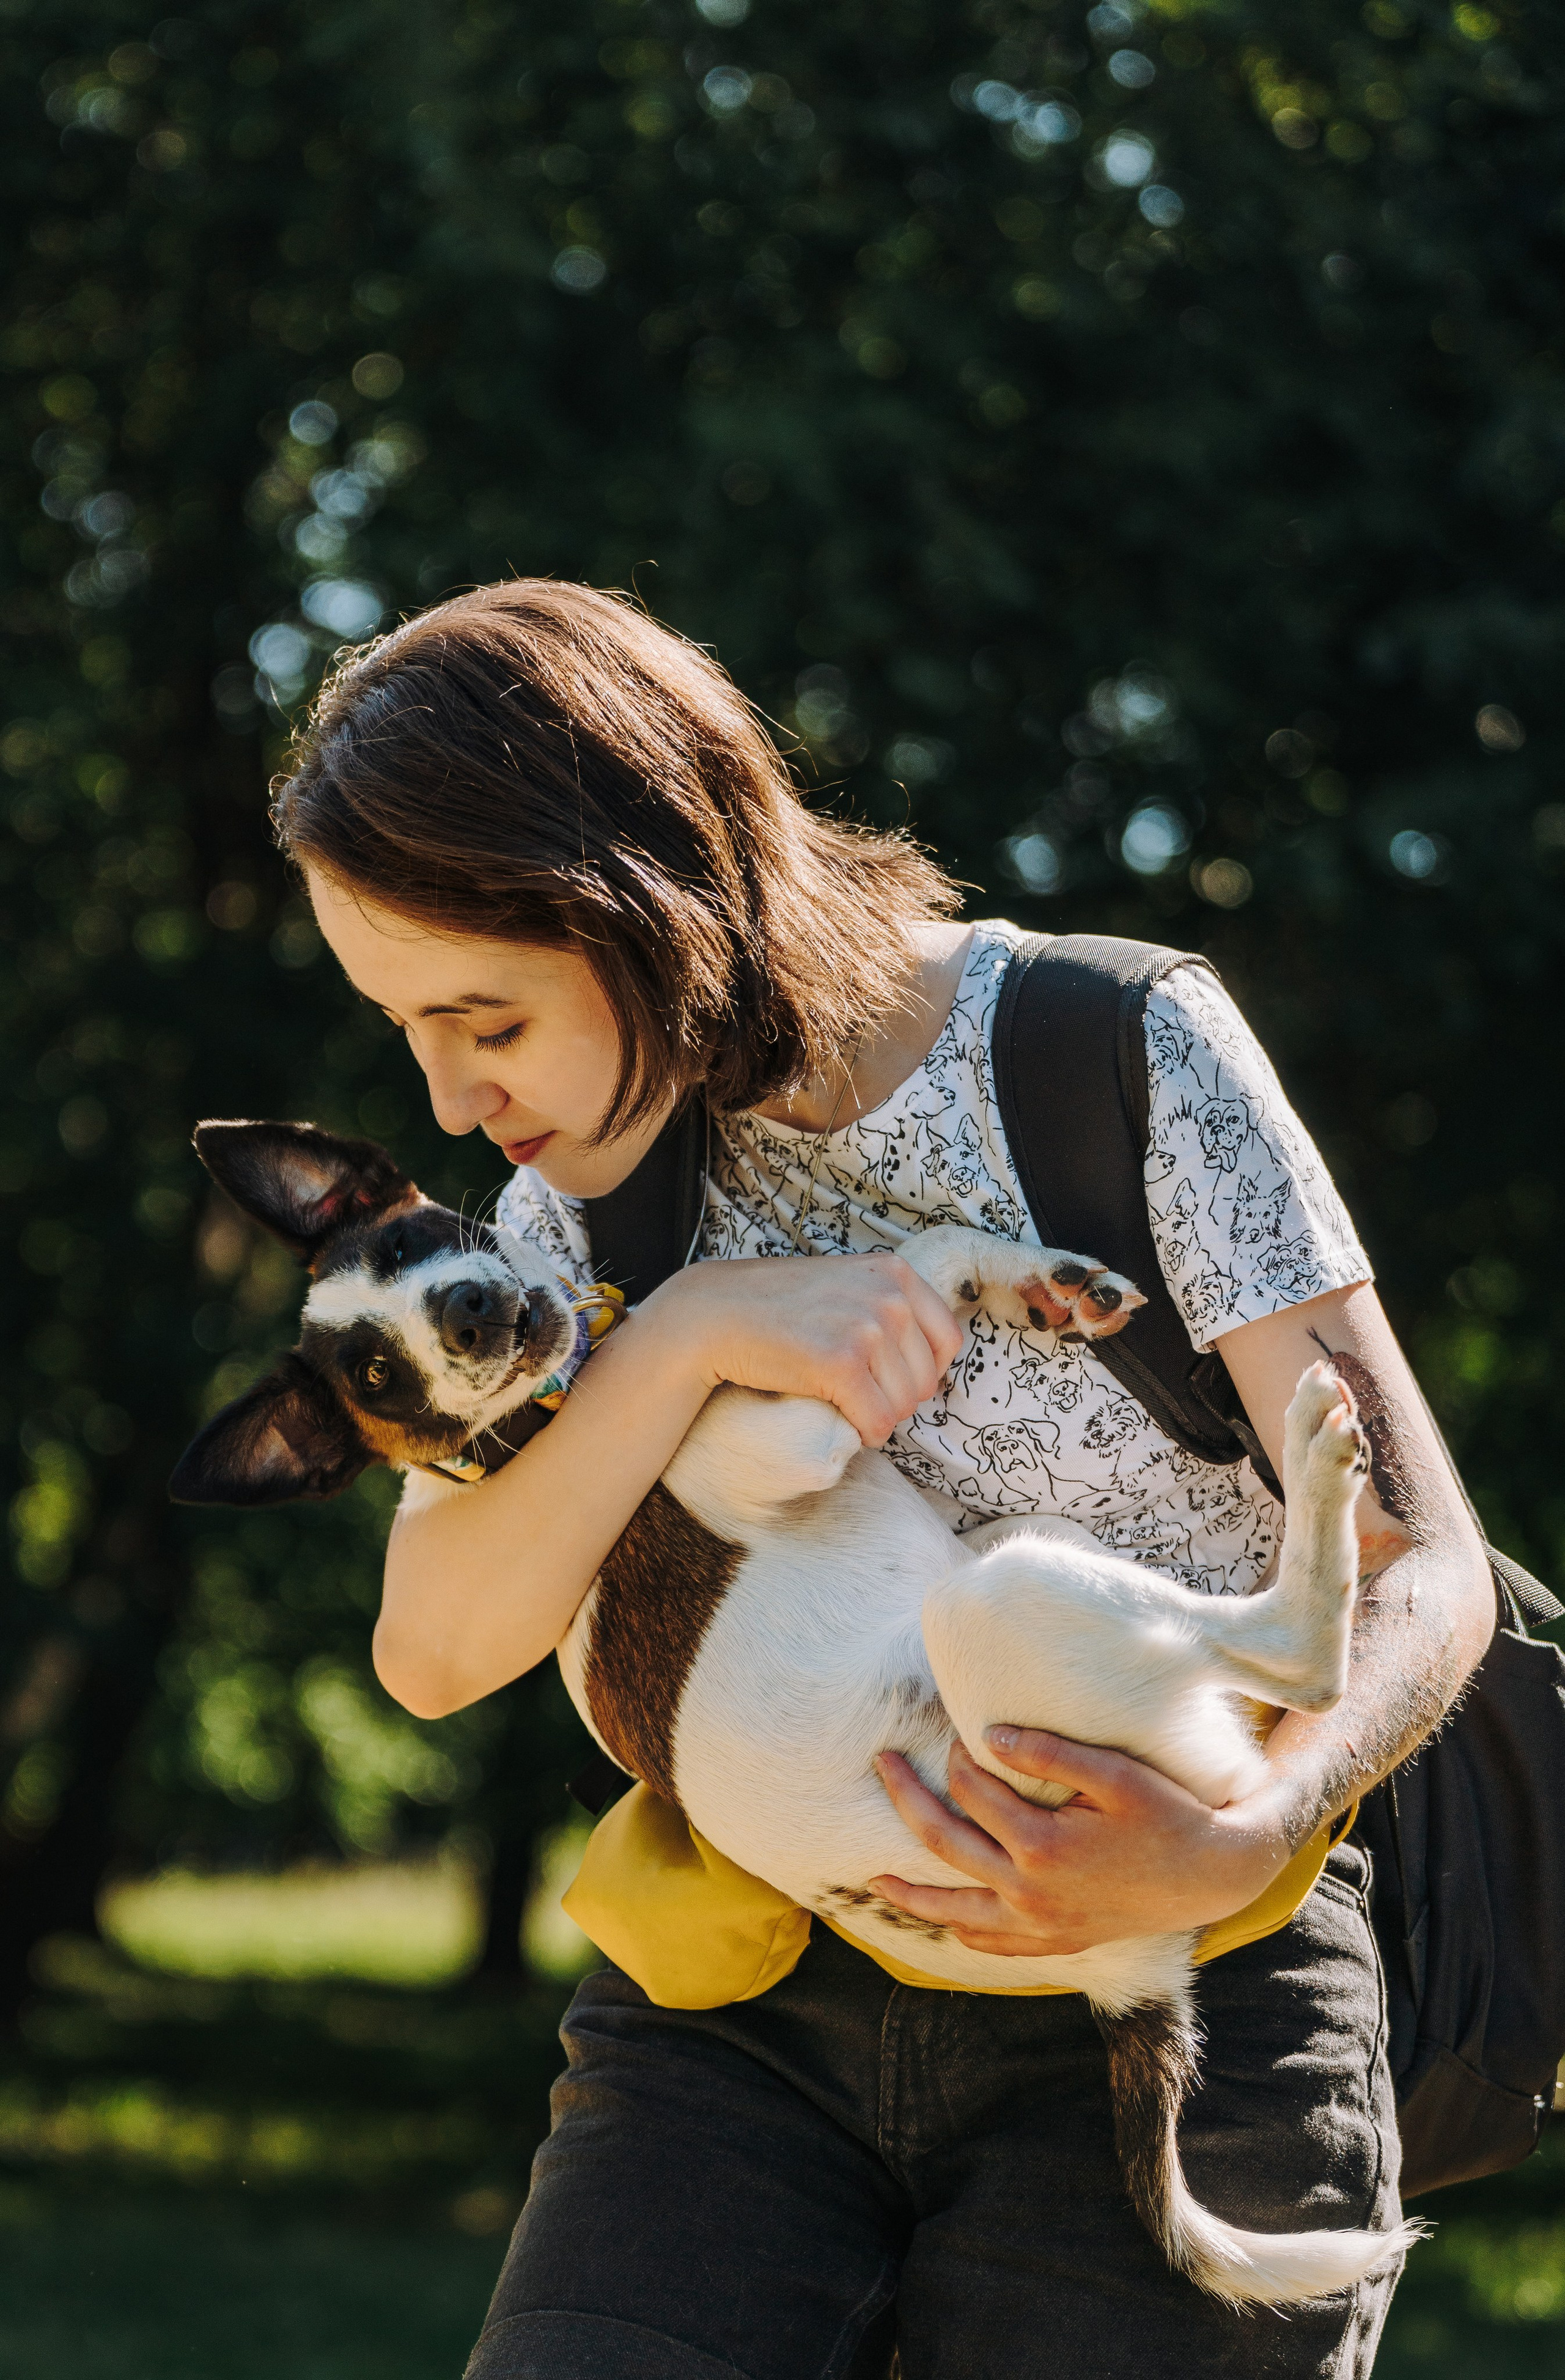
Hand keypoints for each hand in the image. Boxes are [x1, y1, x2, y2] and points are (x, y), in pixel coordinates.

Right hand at [643, 1251, 965, 1445]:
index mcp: (895, 1272)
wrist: (717, 1314)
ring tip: (841, 1400)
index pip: (948, 1341)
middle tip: (855, 1393)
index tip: (888, 1378)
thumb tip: (931, 1361)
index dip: (921, 1371)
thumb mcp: (846, 1284)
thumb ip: (886, 1305)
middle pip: (926, 1381)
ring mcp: (867, 1328)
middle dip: (894, 1399)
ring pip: (903, 1407)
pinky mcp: (841, 1364)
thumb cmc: (778, 1306)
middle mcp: (889, 1296)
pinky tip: (838, 1417)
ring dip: (875, 1417)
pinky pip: (877, 1423)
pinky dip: (862, 1433)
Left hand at [870, 1730, 1293, 1955]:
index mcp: (1041, 1846)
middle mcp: (1029, 1893)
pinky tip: (946, 1919)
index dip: (962, 1755)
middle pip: (944, 1843)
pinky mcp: (1054, 1944)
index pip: (974, 1790)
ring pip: (954, 1909)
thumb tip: (987, 1734)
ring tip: (873, 1876)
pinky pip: (991, 1944)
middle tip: (880, 1763)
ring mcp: (1038, 1926)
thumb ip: (1048, 1753)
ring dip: (911, 1893)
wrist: (1211, 1874)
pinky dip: (960, 1932)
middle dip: (906, 1798)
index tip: (962, 1732)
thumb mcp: (1115, 1773)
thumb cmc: (1167, 1814)